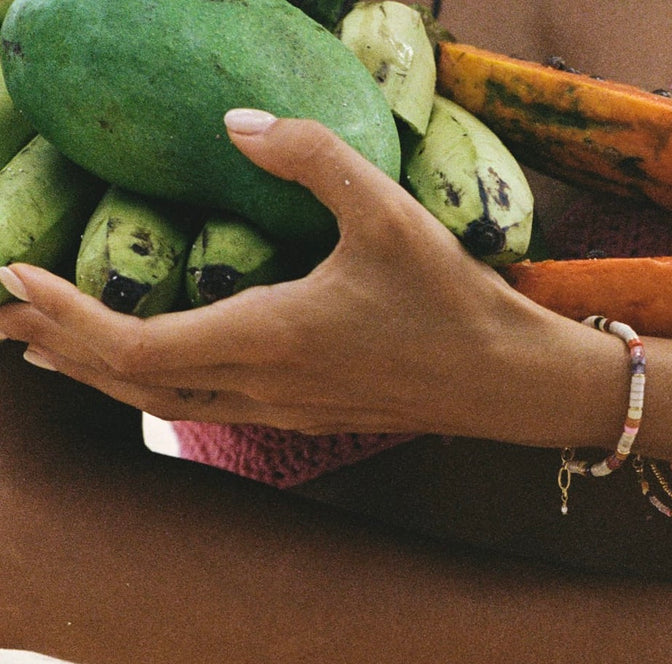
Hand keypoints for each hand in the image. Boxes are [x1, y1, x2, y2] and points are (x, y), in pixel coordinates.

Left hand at [0, 112, 540, 435]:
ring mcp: (283, 411)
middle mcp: (264, 386)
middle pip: (133, 382)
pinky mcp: (305, 416)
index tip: (14, 274)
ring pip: (166, 404)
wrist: (505, 382)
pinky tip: (150, 370)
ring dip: (101, 375)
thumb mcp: (388, 213)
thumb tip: (240, 123)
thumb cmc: (452, 303)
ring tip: (50, 347)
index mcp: (269, 337)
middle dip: (62, 346)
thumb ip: (311, 156)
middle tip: (6, 313)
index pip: (134, 343)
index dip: (65, 313)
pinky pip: (206, 409)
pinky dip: (153, 387)